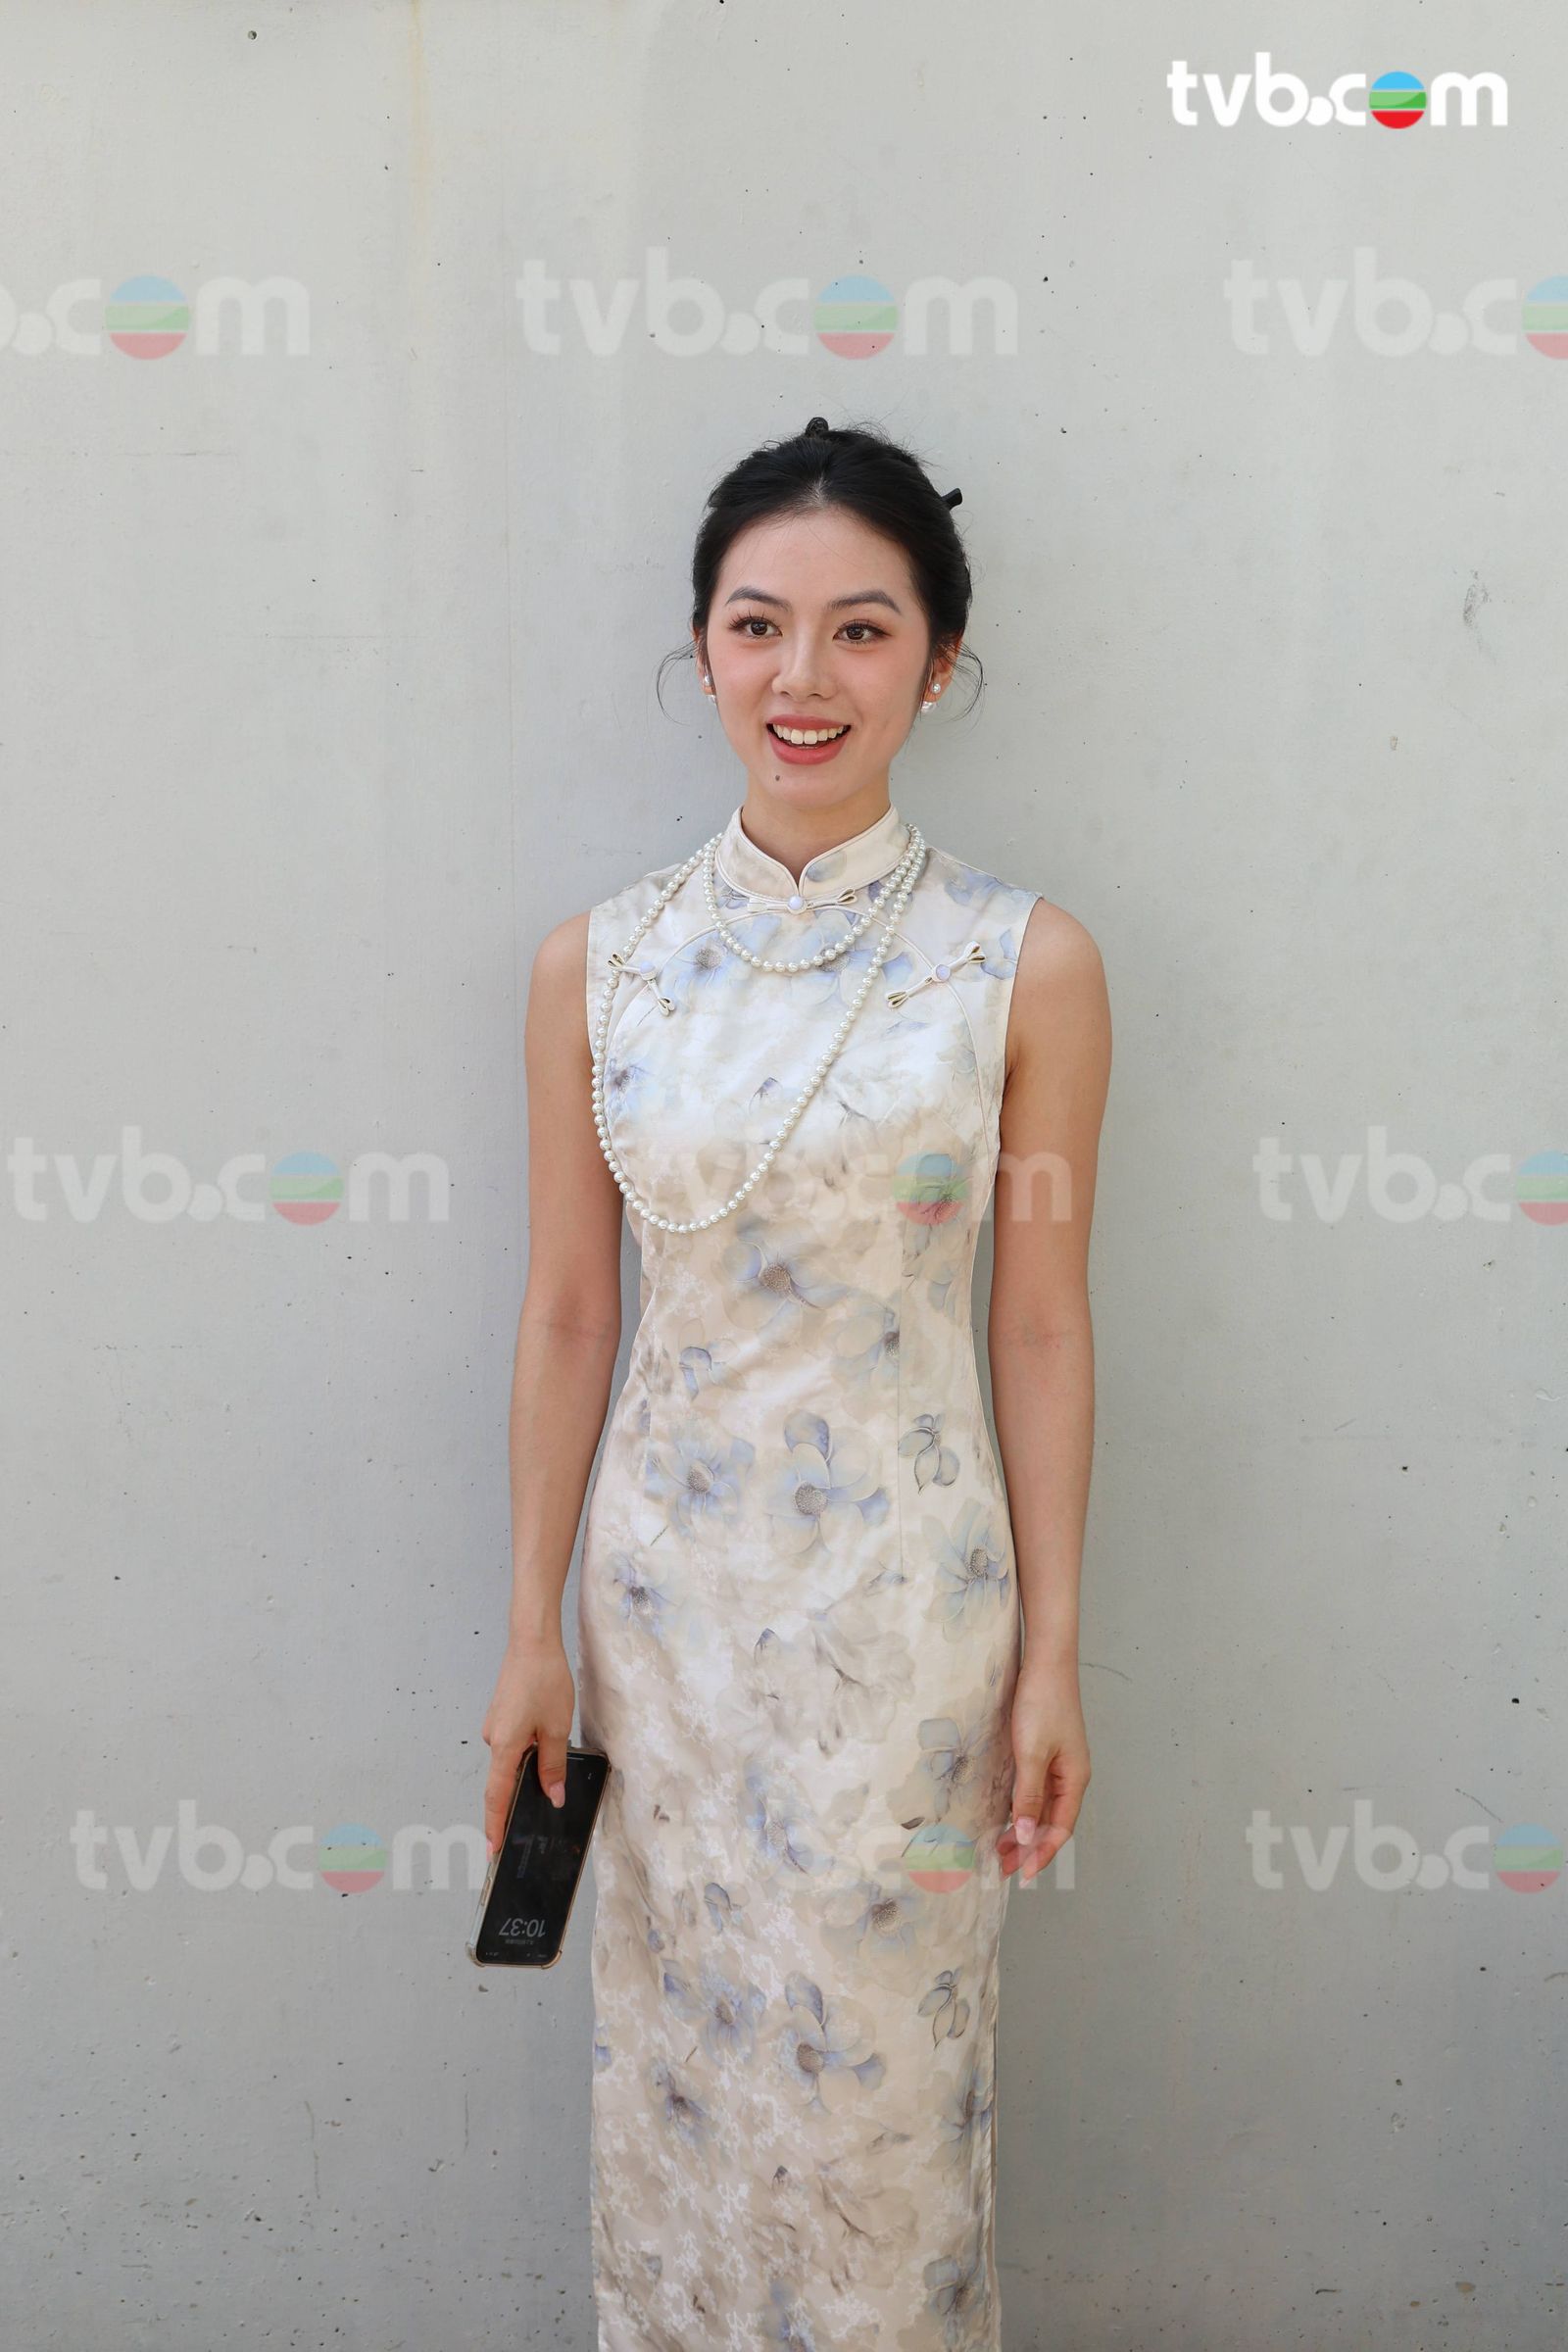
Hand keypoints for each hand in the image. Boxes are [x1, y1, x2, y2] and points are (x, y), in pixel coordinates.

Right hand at [481, 1635, 575, 1856]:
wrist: (532, 1642)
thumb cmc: (544, 1680)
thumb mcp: (556, 1728)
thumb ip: (553, 1766)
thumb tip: (552, 1796)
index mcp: (504, 1746)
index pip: (496, 1796)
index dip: (495, 1824)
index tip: (494, 1849)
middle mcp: (493, 1738)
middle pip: (504, 1779)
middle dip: (518, 1798)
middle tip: (532, 1821)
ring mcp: (495, 1726)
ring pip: (511, 1760)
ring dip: (527, 1770)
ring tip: (549, 1774)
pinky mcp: (502, 1715)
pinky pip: (512, 1744)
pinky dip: (525, 1752)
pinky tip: (544, 1747)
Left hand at [1000, 1657, 1089, 1884]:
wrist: (1046, 1662)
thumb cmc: (1042, 1704)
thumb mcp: (1032, 1754)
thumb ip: (1029, 1797)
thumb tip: (1027, 1837)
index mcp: (1075, 1780)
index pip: (1059, 1829)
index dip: (1040, 1854)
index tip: (1020, 1874)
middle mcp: (1070, 1776)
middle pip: (1052, 1822)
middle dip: (1029, 1847)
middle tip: (1002, 1867)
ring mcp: (1059, 1764)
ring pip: (1042, 1808)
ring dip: (1024, 1830)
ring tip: (1000, 1849)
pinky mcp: (1045, 1752)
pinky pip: (1035, 1791)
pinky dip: (1022, 1808)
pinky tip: (1006, 1816)